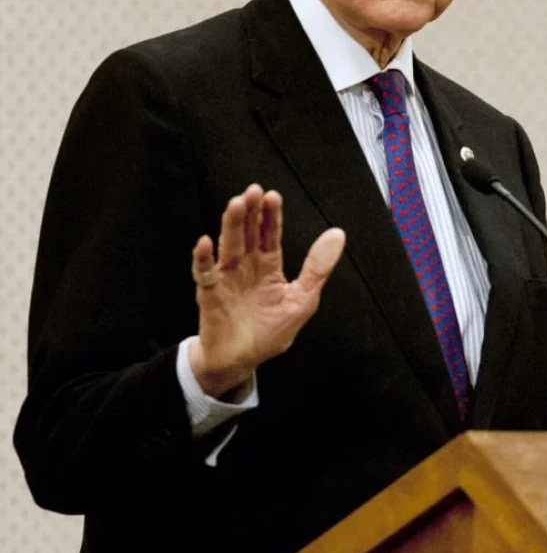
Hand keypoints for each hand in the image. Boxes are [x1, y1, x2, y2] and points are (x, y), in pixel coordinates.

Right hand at [187, 184, 345, 397]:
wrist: (242, 361)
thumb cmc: (271, 331)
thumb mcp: (302, 299)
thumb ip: (318, 268)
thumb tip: (338, 233)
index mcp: (268, 266)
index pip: (269, 235)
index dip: (271, 216)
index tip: (273, 196)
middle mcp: (246, 267)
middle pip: (247, 234)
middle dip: (250, 212)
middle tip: (253, 191)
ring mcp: (226, 278)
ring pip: (228, 246)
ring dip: (231, 225)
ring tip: (236, 204)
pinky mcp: (209, 294)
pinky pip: (204, 273)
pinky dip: (203, 259)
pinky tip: (205, 242)